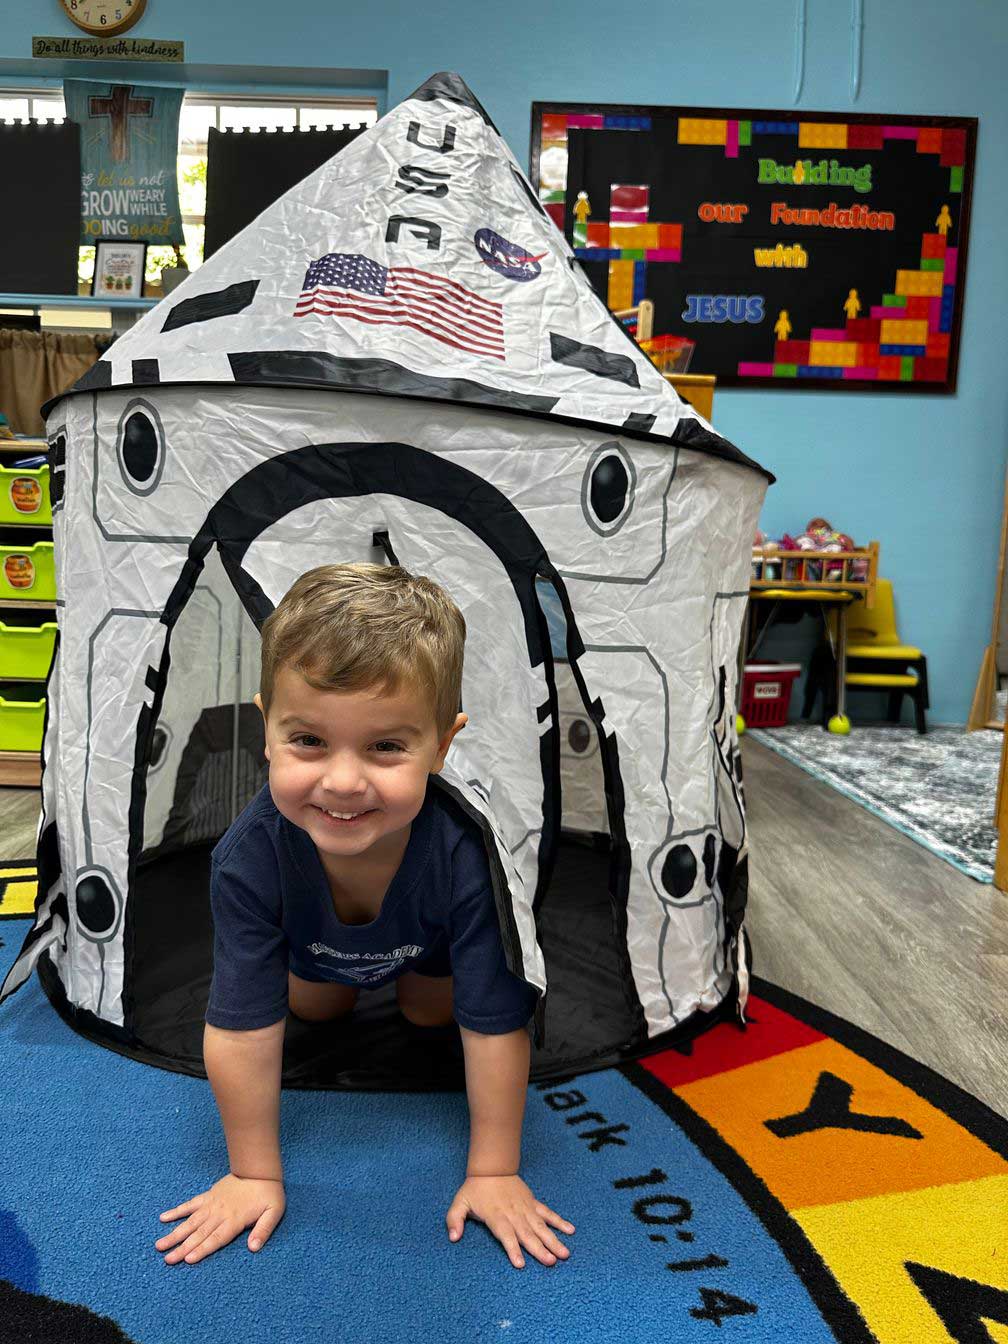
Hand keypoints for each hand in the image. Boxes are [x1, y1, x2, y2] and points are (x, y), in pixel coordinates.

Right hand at [155, 1173, 285, 1264]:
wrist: (259, 1169)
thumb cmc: (268, 1193)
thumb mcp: (274, 1212)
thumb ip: (263, 1230)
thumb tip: (253, 1248)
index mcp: (234, 1220)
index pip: (216, 1238)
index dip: (202, 1250)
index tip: (187, 1260)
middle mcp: (219, 1214)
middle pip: (199, 1234)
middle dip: (182, 1248)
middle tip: (167, 1260)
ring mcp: (211, 1204)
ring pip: (190, 1221)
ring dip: (175, 1234)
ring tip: (159, 1245)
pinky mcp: (208, 1195)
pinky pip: (190, 1204)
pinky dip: (177, 1211)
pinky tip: (163, 1218)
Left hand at [445, 1175, 573, 1268]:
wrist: (492, 1166)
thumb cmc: (475, 1188)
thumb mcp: (459, 1203)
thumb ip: (455, 1220)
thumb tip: (453, 1238)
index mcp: (496, 1216)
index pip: (505, 1235)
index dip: (512, 1249)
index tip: (521, 1264)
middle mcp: (513, 1214)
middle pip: (527, 1234)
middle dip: (539, 1249)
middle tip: (551, 1262)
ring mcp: (526, 1208)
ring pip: (541, 1226)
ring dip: (553, 1240)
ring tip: (564, 1253)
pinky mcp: (533, 1203)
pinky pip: (548, 1213)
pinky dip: (559, 1221)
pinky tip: (570, 1230)